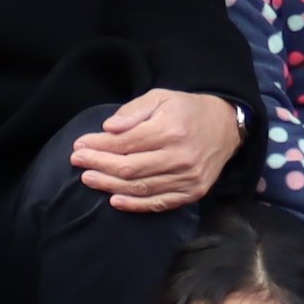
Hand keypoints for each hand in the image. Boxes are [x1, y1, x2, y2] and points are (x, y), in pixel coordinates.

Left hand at [68, 88, 240, 213]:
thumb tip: (108, 129)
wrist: (225, 126)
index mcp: (170, 130)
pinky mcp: (193, 192)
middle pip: (129, 168)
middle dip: (98, 165)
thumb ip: (133, 111)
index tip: (79, 145)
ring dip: (110, 185)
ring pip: (140, 188)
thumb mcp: (160, 98)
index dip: (98, 146)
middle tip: (77, 162)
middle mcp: (180, 156)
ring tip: (88, 179)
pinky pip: (159, 203)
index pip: (125, 143)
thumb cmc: (186, 110)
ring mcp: (188, 178)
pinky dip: (135, 205)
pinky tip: (114, 201)